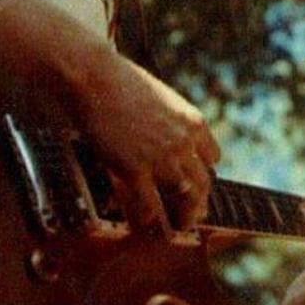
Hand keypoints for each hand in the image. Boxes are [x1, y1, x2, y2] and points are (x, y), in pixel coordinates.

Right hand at [73, 52, 219, 231]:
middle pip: (202, 184)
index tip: (195, 182)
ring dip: (182, 217)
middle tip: (192, 216)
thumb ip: (166, 120)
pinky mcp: (134, 169)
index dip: (203, 173)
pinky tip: (144, 225)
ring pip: (185, 199)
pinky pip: (149, 206)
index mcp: (192, 121)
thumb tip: (159, 133)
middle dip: (198, 203)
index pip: (211, 158)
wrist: (92, 76)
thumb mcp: (156, 97)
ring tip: (176, 228)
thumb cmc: (116, 80)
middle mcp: (184, 142)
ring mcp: (161, 158)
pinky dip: (149, 220)